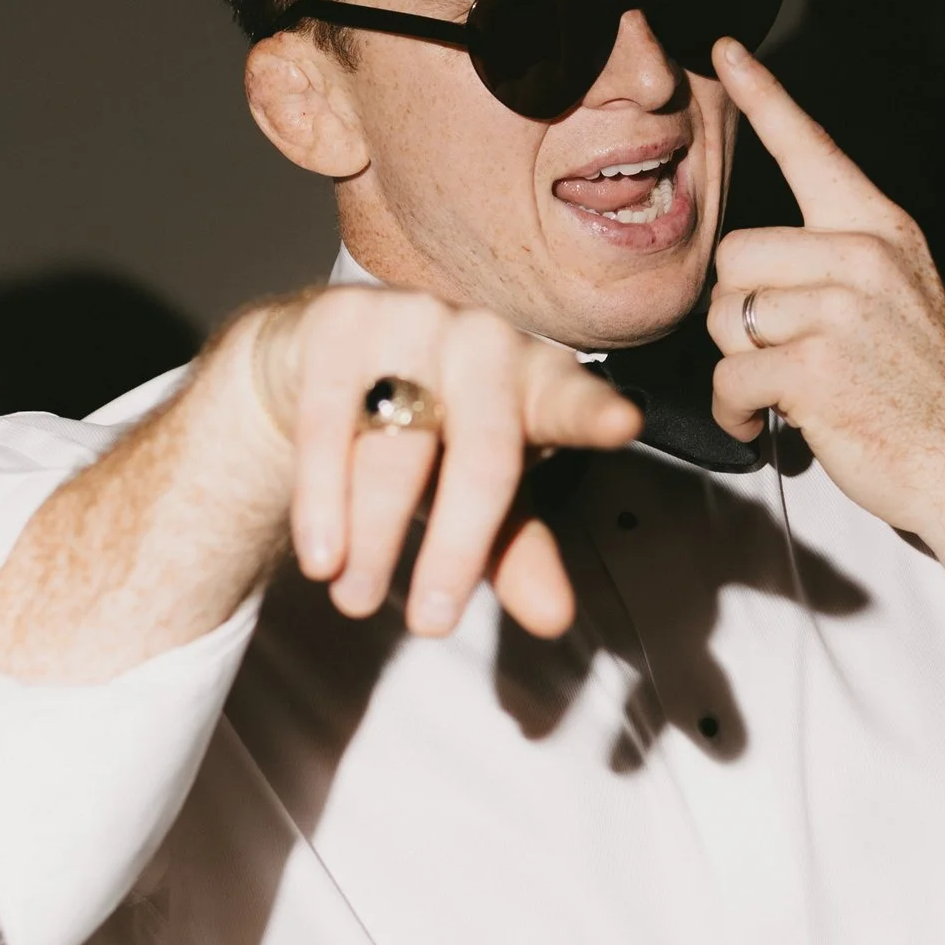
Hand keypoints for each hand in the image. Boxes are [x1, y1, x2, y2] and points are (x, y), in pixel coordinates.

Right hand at [237, 282, 639, 640]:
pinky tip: (323, 553)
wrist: (321, 368)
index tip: (623, 424)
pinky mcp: (341, 321)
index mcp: (538, 380)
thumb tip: (552, 618)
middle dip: (458, 546)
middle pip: (483, 452)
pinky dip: (323, 496)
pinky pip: (329, 421)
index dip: (594, 414)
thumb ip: (518, 551)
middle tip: (431, 623)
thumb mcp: (481, 497)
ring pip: (398, 444)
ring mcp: (414, 322)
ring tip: (356, 600)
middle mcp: (485, 341)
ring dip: (376, 534)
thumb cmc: (430, 435)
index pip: (573, 403)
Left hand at [706, 40, 944, 603]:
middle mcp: (865, 256)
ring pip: (725, 315)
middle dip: (737, 310)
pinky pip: (728, 374)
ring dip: (735, 365)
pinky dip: (734, 410)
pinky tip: (765, 424)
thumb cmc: (927, 394)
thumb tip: (756, 269)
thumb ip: (842, 263)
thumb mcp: (900, 299)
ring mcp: (841, 310)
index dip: (765, 96)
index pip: (812, 149)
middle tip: (775, 353)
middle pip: (734, 252)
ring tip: (778, 392)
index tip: (725, 46)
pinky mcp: (816, 367)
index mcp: (884, 230)